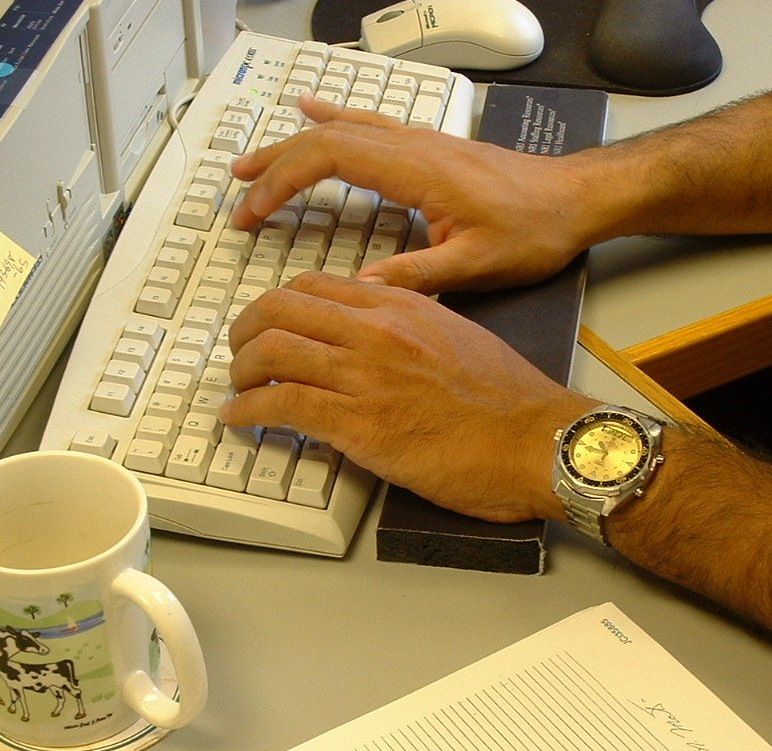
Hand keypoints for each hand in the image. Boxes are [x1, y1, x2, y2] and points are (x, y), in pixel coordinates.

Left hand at [220, 272, 594, 521]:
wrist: (534, 441)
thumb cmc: (508, 401)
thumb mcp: (457, 336)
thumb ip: (411, 327)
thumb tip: (377, 337)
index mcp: (400, 307)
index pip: (314, 287)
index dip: (277, 304)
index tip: (269, 324)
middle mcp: (375, 332)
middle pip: (278, 310)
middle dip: (244, 331)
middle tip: (239, 353)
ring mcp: (364, 377)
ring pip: (271, 353)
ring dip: (240, 371)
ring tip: (237, 388)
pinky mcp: (359, 426)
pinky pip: (281, 407)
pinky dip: (246, 411)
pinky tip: (237, 418)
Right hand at [229, 94, 593, 293]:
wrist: (575, 200)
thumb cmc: (534, 229)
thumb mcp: (475, 264)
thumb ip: (414, 275)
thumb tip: (357, 291)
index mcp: (416, 169)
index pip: (328, 158)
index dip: (282, 182)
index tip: (253, 210)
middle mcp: (412, 145)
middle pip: (323, 139)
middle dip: (273, 167)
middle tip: (238, 196)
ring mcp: (419, 141)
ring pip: (341, 130)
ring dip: (293, 145)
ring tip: (253, 163)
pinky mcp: (428, 147)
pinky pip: (366, 124)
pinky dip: (330, 122)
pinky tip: (313, 113)